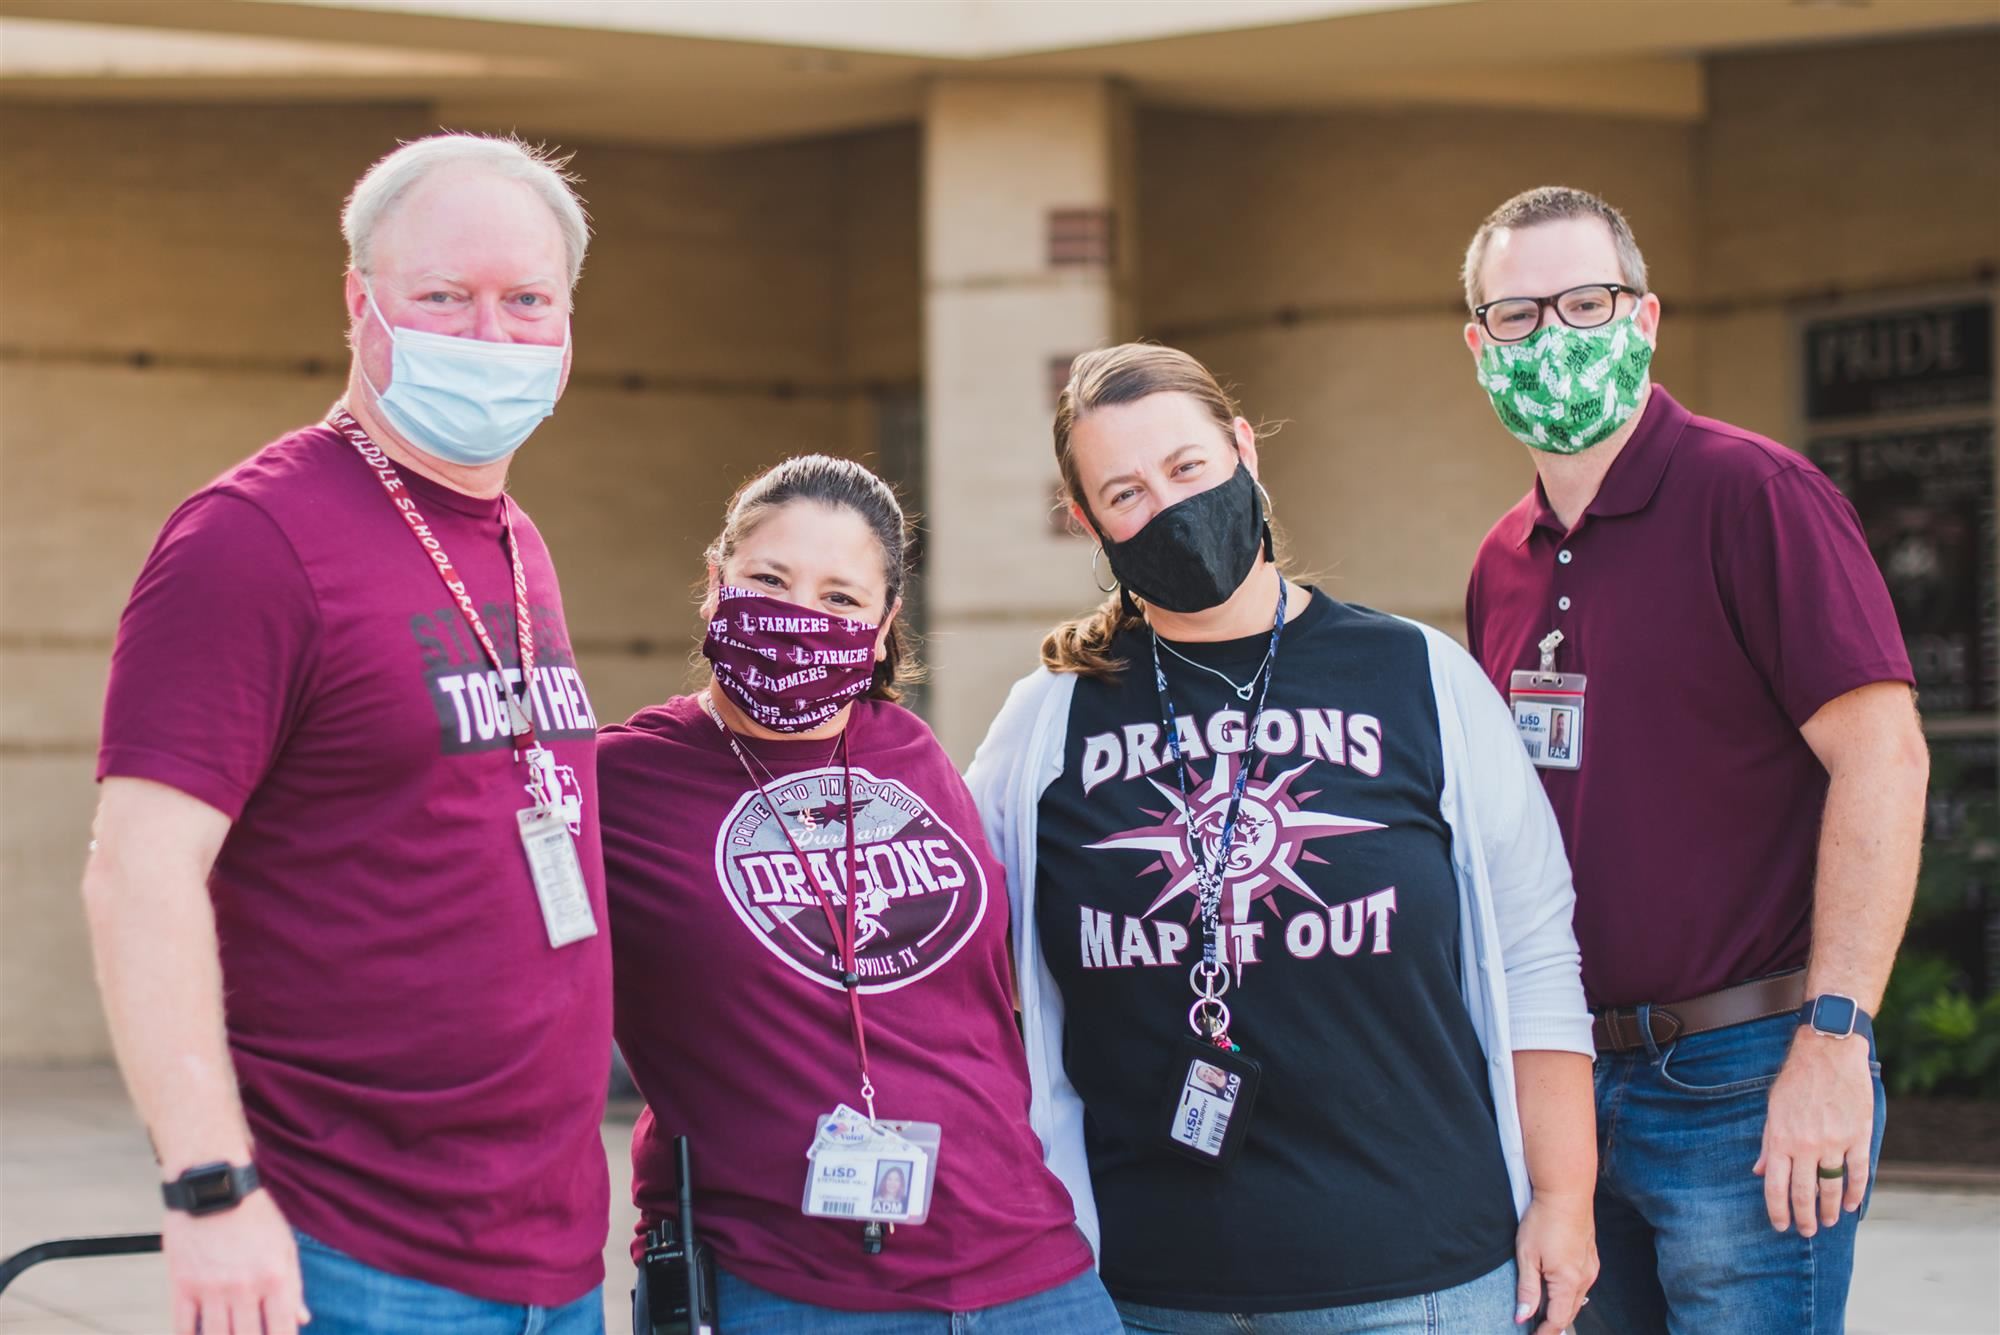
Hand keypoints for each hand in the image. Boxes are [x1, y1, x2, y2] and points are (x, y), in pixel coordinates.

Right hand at [163, 1188, 308, 1333]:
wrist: (215, 1186)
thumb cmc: (255, 1215)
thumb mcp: (285, 1245)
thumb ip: (294, 1286)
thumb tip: (302, 1320)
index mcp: (276, 1277)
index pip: (283, 1329)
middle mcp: (245, 1287)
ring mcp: (211, 1288)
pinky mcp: (182, 1284)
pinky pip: (182, 1327)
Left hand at [1515, 1188, 1596, 1332]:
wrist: (1565, 1192)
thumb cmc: (1543, 1220)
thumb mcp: (1527, 1256)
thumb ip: (1527, 1290)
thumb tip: (1523, 1317)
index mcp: (1568, 1282)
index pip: (1558, 1320)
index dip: (1545, 1333)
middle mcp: (1585, 1279)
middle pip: (1570, 1312)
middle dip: (1553, 1324)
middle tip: (1536, 1329)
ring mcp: (1591, 1268)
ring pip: (1577, 1299)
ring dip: (1562, 1308)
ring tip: (1543, 1314)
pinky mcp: (1591, 1258)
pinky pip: (1582, 1285)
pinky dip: (1569, 1294)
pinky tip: (1557, 1291)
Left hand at [1753, 1028, 1873, 1235]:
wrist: (1827, 1052)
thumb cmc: (1796, 1080)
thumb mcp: (1773, 1110)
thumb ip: (1769, 1144)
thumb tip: (1760, 1172)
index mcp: (1781, 1139)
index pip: (1776, 1187)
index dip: (1777, 1211)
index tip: (1781, 1226)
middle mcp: (1806, 1145)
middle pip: (1805, 1193)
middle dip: (1805, 1217)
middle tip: (1807, 1231)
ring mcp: (1834, 1142)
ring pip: (1832, 1187)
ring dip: (1831, 1209)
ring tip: (1829, 1221)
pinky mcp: (1858, 1136)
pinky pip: (1858, 1173)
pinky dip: (1856, 1192)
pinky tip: (1853, 1204)